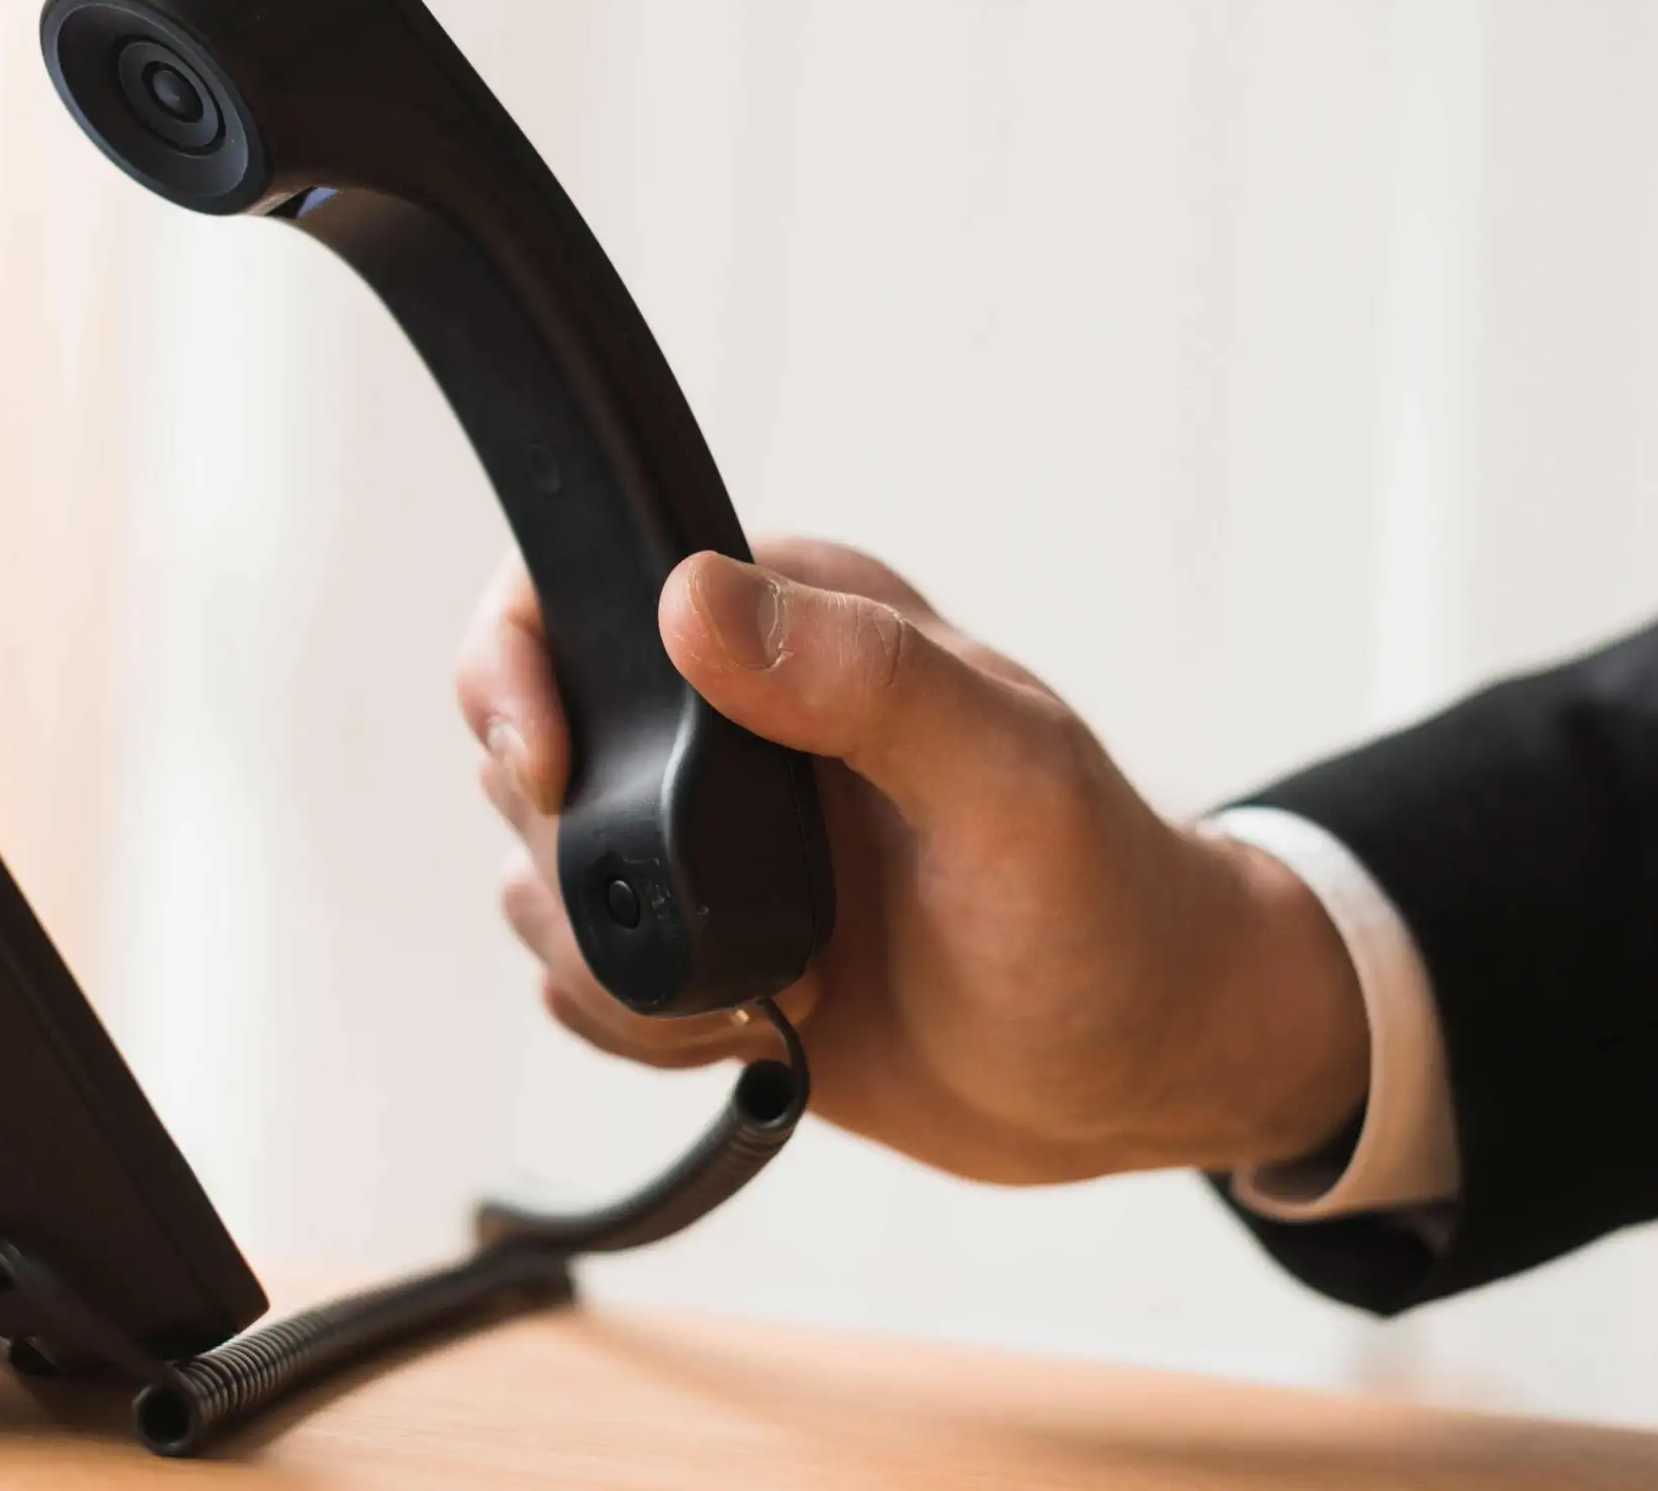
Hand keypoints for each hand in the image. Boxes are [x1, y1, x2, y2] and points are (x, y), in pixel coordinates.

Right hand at [455, 538, 1369, 1183]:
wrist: (1138, 1071)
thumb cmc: (1111, 910)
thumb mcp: (1010, 783)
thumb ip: (866, 681)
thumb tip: (693, 599)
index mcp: (792, 621)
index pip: (571, 585)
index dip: (518, 668)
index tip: (554, 772)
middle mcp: (724, 718)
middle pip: (524, 746)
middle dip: (584, 856)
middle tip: (720, 915)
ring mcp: (702, 836)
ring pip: (538, 877)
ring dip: (618, 959)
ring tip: (767, 985)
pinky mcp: (697, 940)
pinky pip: (579, 979)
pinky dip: (637, 1023)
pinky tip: (754, 1028)